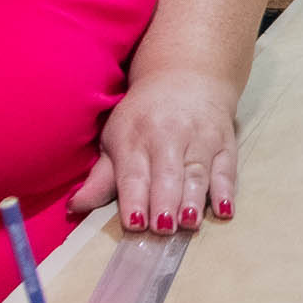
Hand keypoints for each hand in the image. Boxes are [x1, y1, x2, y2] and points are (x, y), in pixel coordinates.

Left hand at [73, 67, 240, 234]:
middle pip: (167, 173)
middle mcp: (168, 135)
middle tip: (163, 228)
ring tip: (189, 223)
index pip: (133, 173)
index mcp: (134, 137)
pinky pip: (227, 169)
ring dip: (193, 199)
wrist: (187, 73)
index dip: (134, 199)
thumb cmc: (144, 115)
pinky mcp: (224, 142)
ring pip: (197, 172)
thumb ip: (101, 177)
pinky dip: (226, 190)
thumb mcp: (116, 137)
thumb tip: (75, 208)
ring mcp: (200, 138)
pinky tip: (224, 210)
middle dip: (164, 202)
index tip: (135, 224)